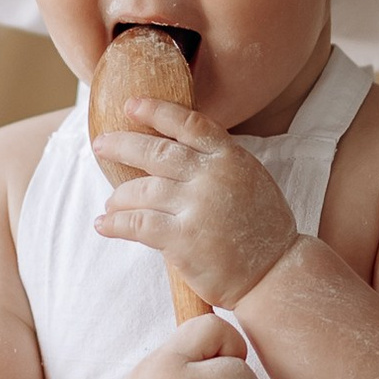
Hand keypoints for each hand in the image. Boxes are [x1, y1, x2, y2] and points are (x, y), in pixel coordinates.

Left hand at [92, 105, 298, 305]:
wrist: (277, 273)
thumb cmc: (263, 230)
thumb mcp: (251, 180)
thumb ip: (218, 163)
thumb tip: (177, 149)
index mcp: (231, 158)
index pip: (189, 123)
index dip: (157, 110)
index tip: (131, 105)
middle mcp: (213, 177)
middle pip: (157, 151)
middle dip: (122, 145)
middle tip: (100, 144)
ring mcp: (198, 207)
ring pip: (142, 190)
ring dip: (119, 197)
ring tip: (110, 204)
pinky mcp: (183, 239)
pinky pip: (137, 224)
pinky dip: (115, 223)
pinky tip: (103, 224)